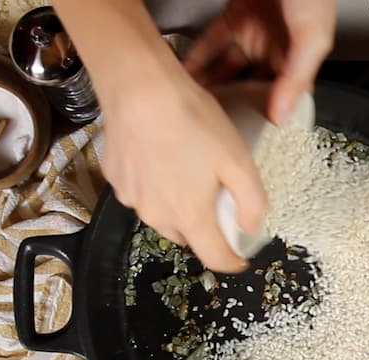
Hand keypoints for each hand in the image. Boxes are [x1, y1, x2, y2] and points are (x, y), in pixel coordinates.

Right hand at [97, 58, 264, 272]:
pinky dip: (154, 186)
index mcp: (190, 216)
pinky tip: (160, 157)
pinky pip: (141, 194)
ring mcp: (132, 199)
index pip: (214, 258)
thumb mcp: (238, 159)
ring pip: (161, 216)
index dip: (231, 261)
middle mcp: (156, 216)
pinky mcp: (116, 180)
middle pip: (187, 237)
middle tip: (215, 199)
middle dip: (203, 228)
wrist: (139, 89)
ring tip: (186, 173)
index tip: (239, 258)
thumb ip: (251, 201)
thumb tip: (252, 228)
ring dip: (176, 206)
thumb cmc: (192, 121)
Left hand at [184, 0, 336, 124]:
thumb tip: (281, 116)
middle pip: (249, 86)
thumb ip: (296, 77)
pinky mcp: (234, 15)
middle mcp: (276, 48)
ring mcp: (253, 32)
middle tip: (209, 127)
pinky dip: (198, 58)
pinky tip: (185, 73)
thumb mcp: (312, 36)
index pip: (281, 98)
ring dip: (210, 84)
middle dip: (230, 104)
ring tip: (191, 104)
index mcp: (300, 58)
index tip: (244, 139)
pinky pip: (212, 43)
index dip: (264, 117)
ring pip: (227, 68)